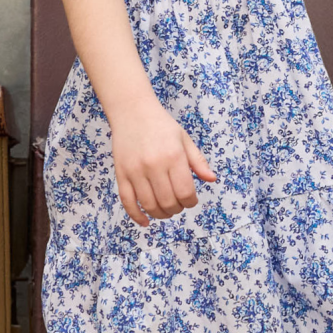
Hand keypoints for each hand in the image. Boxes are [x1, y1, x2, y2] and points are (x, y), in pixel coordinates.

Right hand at [110, 99, 215, 226]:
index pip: (185, 192)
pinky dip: (136, 216)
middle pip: (168, 202)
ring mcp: (135, 171)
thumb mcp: (184, 139)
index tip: (191, 200)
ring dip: (160, 214)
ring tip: (165, 211)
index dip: (191, 202)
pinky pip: (127, 201)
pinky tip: (145, 222)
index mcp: (173, 156)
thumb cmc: (161, 125)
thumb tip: (212, 180)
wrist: (132, 111)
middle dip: (176, 209)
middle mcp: (154, 165)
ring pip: (149, 204)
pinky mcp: (121, 173)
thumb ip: (198, 161)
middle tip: (178, 205)